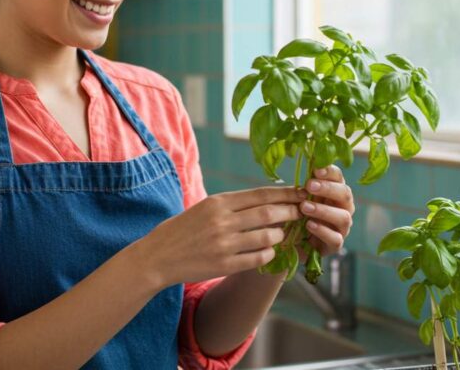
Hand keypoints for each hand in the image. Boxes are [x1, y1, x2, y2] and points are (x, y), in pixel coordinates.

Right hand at [134, 186, 303, 288]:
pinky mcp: (224, 265)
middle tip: (302, 212)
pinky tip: (269, 251)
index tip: (301, 193)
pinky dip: (269, 254)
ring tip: (282, 234)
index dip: (286, 193)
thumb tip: (265, 199)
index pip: (261, 194)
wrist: (157, 257)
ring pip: (267, 236)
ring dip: (280, 235)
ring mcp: (224, 244)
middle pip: (269, 212)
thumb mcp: (204, 208)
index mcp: (218, 202)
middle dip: (291, 212)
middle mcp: (223, 220)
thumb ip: (231, 204)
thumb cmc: (182, 229)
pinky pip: (258, 258)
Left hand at [297, 165, 354, 257]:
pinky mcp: (336, 244)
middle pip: (345, 194)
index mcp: (336, 192)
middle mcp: (344, 208)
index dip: (329, 171)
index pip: (339, 177)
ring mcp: (342, 227)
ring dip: (324, 210)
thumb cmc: (300, 213)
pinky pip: (335, 238)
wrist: (296, 242)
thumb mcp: (300, 197)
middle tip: (310, 185)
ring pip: (343, 217)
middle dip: (328, 188)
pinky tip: (309, 225)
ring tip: (305, 207)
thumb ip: (305, 186)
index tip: (315, 169)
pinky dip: (322, 231)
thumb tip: (304, 165)